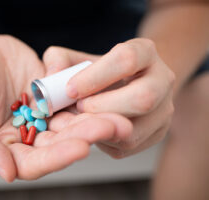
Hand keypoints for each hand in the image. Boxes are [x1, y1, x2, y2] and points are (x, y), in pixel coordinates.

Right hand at [0, 32, 131, 180]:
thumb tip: (7, 174)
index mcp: (6, 148)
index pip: (34, 163)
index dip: (57, 158)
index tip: (81, 148)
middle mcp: (28, 137)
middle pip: (60, 144)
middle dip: (86, 137)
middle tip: (114, 127)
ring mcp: (43, 117)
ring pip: (72, 125)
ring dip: (95, 122)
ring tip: (120, 118)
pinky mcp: (54, 98)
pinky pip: (73, 102)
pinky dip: (90, 102)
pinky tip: (109, 98)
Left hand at [42, 38, 174, 157]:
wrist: (127, 83)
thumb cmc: (98, 72)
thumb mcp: (78, 58)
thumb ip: (59, 60)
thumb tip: (52, 75)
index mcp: (144, 52)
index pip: (126, 59)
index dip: (94, 77)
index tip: (70, 90)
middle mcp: (162, 79)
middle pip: (143, 97)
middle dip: (102, 107)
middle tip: (78, 107)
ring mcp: (164, 108)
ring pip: (135, 129)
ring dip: (100, 128)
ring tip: (83, 119)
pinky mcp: (158, 132)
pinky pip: (129, 145)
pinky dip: (104, 141)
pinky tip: (93, 129)